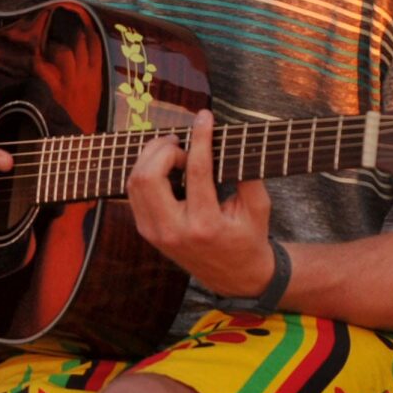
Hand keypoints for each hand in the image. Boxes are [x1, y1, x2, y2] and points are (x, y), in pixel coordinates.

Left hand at [126, 110, 277, 296]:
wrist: (233, 276)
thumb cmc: (248, 237)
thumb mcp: (259, 207)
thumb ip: (247, 174)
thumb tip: (232, 138)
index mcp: (205, 225)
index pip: (196, 171)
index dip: (200, 138)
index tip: (204, 117)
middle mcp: (173, 231)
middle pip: (148, 176)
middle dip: (163, 149)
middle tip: (182, 143)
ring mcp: (155, 233)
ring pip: (135, 183)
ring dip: (151, 158)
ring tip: (175, 152)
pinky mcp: (146, 232)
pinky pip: (134, 193)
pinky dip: (145, 173)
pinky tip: (165, 167)